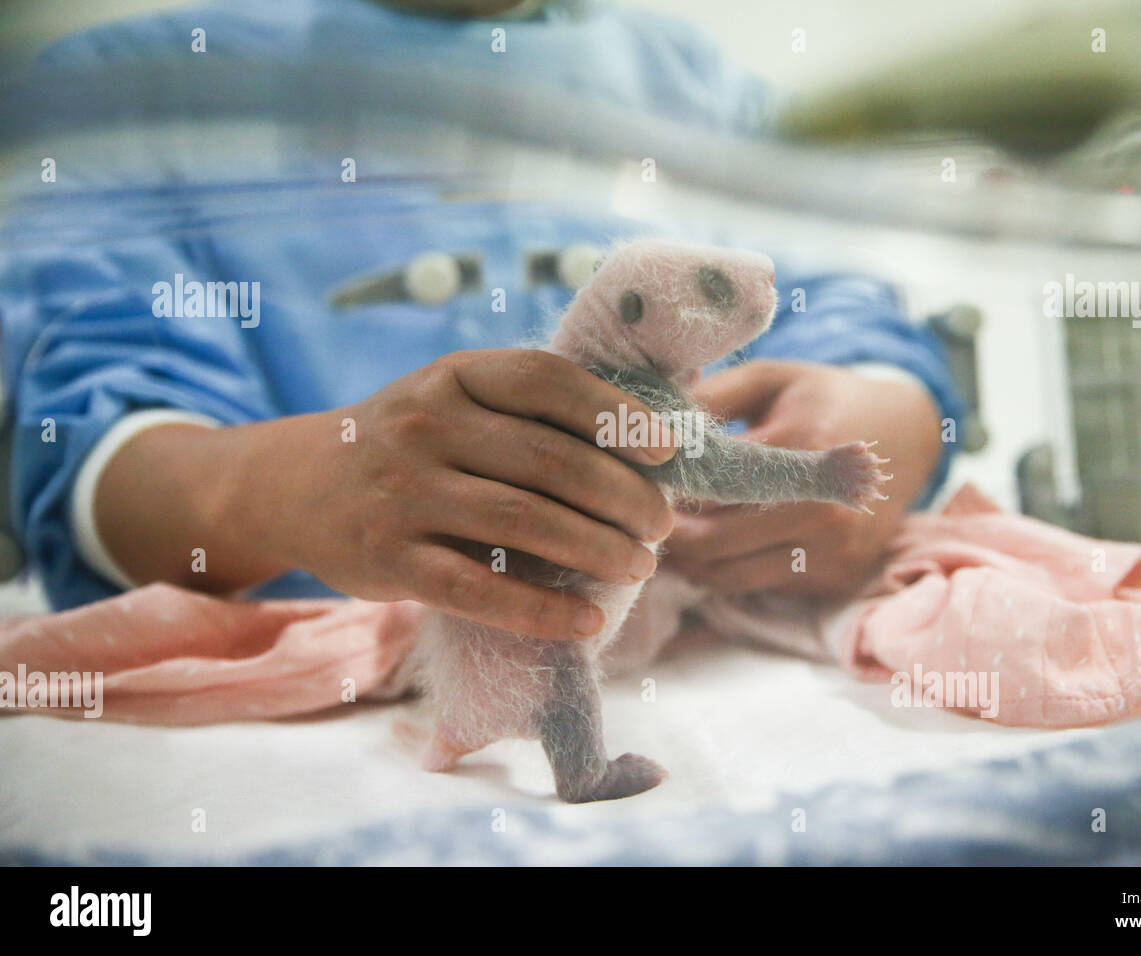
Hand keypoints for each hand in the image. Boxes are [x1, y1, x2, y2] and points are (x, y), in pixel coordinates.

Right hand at [243, 350, 676, 639]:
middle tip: (661, 525)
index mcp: (454, 376)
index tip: (665, 451)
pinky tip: (587, 621)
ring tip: (640, 564)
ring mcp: (404, 494)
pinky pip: (478, 589)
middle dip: (622, 496)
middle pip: (550, 460)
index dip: (614, 413)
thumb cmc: (404, 443)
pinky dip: (539, 609)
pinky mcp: (389, 560)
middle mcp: (426, 426)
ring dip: (597, 548)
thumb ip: (524, 415)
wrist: (293, 485)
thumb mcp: (450, 400)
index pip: (547, 380)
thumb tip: (640, 453)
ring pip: (523, 521)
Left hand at [662, 359, 940, 596]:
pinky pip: (757, 585)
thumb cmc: (826, 399)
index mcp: (802, 447)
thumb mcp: (773, 378)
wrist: (909, 436)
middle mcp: (821, 507)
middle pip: (712, 541)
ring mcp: (832, 549)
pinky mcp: (836, 576)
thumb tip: (652, 421)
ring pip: (727, 575)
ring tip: (664, 536)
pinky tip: (706, 549)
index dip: (665, 491)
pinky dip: (723, 571)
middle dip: (667, 534)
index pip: (709, 485)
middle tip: (636, 518)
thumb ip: (714, 395)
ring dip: (688, 562)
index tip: (634, 484)